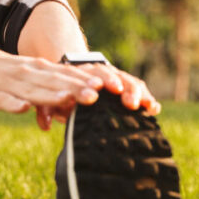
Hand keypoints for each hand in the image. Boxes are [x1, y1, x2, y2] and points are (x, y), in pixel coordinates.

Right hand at [0, 47, 102, 116]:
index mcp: (40, 71)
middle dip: (76, 88)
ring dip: (50, 95)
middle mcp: (28, 74)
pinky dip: (14, 104)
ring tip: (68, 100)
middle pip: (55, 82)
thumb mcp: (31, 76)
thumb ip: (53, 86)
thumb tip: (80, 98)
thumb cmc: (5, 73)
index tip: (110, 88)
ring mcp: (10, 84)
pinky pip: (4, 100)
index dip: (88, 81)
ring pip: (33, 90)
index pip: (68, 76)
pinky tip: (24, 108)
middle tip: (98, 95)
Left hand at [33, 62, 160, 130]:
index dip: (90, 85)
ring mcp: (113, 76)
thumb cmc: (60, 92)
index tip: (96, 94)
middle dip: (121, 88)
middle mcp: (98, 72)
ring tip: (145, 105)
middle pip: (110, 76)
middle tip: (128, 101)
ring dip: (137, 92)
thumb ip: (46, 110)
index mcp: (78, 73)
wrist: (72, 74)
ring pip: (127, 80)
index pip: (85, 76)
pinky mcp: (125, 84)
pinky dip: (146, 96)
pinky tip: (154, 108)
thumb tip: (45, 125)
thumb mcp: (49, 99)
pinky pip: (137, 87)